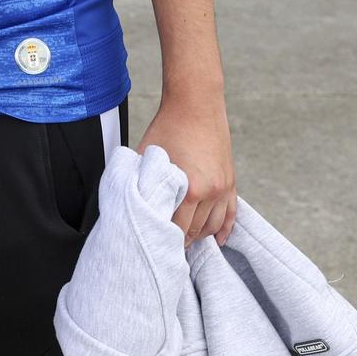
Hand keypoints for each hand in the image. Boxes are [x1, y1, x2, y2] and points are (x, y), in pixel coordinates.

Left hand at [138, 89, 235, 246]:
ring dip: (199, 237)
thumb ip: (138, 181)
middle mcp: (209, 192)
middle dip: (178, 243)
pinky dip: (224, 230)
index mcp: (189, 190)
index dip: (162, 240)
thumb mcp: (146, 156)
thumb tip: (125, 202)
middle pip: (194, 232)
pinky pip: (231, 214)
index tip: (152, 249)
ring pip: (212, 227)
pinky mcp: (230, 182)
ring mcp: (223, 188)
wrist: (196, 104)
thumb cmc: (168, 127)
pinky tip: (218, 241)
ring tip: (184, 244)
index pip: (174, 229)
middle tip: (164, 251)